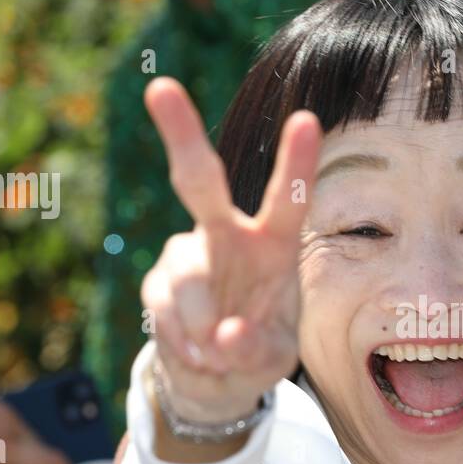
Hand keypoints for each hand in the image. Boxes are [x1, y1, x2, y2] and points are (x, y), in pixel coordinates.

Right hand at [139, 77, 321, 418]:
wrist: (216, 376)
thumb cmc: (259, 348)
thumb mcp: (273, 357)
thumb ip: (256, 348)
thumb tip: (224, 338)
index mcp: (274, 243)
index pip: (288, 200)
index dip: (296, 163)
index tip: (306, 119)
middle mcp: (228, 234)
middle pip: (201, 180)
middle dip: (181, 135)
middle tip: (159, 87)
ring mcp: (187, 253)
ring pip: (185, 277)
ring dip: (201, 324)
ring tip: (217, 354)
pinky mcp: (156, 280)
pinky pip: (163, 308)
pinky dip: (182, 340)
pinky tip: (197, 352)